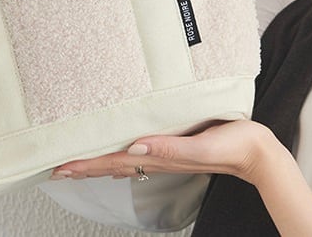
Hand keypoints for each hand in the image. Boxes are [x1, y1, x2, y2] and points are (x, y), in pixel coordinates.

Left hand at [52, 120, 281, 186]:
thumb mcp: (203, 145)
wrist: (256, 152)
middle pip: (111, 163)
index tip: (60, 168)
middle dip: (83, 166)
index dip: (86, 165)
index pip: (114, 162)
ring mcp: (164, 154)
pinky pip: (138, 153)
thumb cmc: (233, 144)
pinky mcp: (172, 147)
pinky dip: (119, 155)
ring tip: (76, 162)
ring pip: (121, 159)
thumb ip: (170, 148)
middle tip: (55, 167)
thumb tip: (135, 146)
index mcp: (160, 156)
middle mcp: (157, 157)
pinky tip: (114, 155)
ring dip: (97, 161)